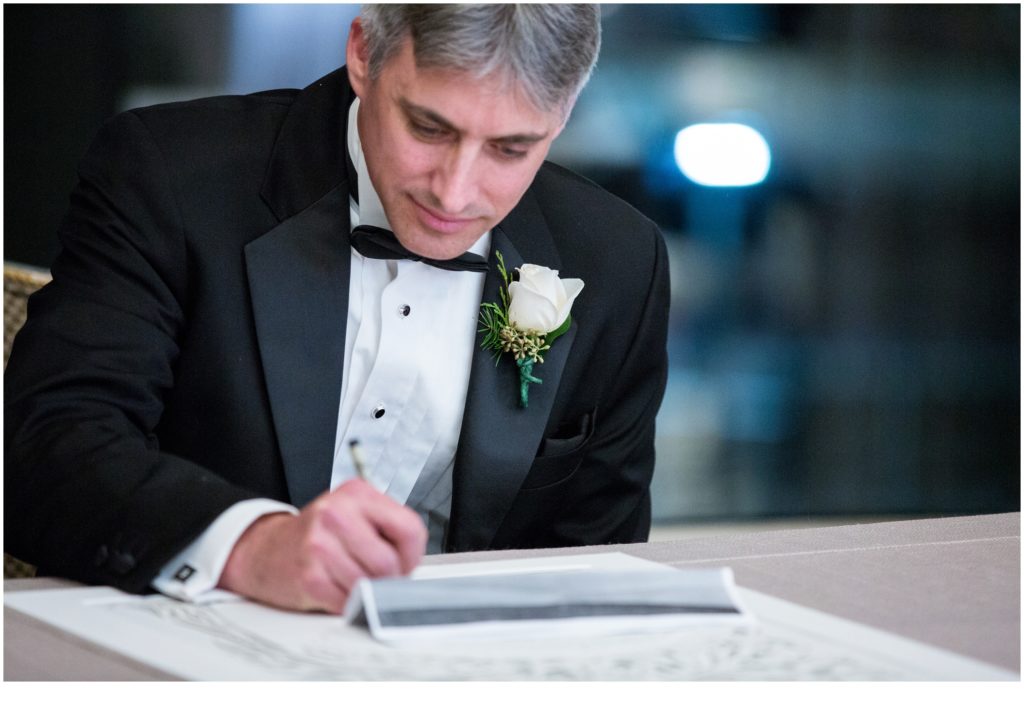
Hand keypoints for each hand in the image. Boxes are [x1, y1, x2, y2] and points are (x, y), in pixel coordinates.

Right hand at [217, 479, 426, 612]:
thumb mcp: (355, 514)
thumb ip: (388, 529)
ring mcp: (319, 544)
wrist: (266, 549)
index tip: (403, 563)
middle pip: (389, 563)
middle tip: (377, 577)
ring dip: (365, 591)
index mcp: (357, 493)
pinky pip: (347, 602)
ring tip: (352, 579)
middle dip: (389, 578)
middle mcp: (336, 513)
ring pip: (369, 585)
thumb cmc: (319, 535)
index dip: (412, 555)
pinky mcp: (309, 576)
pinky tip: (335, 587)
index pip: (409, 529)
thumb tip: (410, 565)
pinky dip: (346, 603)